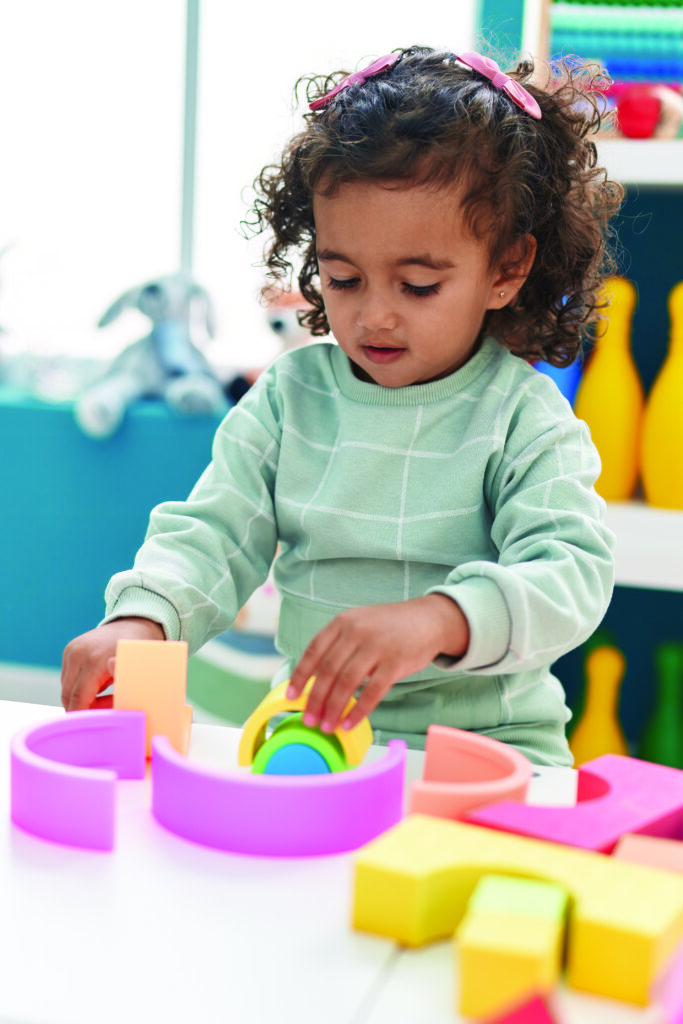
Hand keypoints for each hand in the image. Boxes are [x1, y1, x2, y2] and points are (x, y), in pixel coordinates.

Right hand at [61, 617, 164, 710]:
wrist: (134, 624)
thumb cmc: (139, 653)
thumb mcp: (136, 675)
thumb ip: (122, 695)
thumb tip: (111, 715)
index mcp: (96, 660)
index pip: (79, 699)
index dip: (82, 717)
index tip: (90, 730)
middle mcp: (80, 653)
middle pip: (68, 696)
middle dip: (81, 709)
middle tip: (100, 716)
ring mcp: (72, 650)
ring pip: (66, 688)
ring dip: (80, 698)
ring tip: (103, 698)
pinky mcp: (69, 650)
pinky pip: (67, 678)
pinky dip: (78, 687)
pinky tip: (97, 687)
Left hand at [286, 594, 468, 733]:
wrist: (428, 619)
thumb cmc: (389, 627)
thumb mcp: (359, 623)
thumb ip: (339, 645)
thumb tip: (314, 679)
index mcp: (343, 622)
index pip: (314, 650)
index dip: (301, 675)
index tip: (291, 696)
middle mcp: (357, 631)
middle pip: (328, 671)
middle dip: (315, 699)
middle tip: (308, 719)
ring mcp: (377, 646)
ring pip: (347, 683)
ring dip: (333, 708)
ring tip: (326, 726)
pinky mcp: (396, 662)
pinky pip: (372, 692)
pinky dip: (358, 711)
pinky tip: (349, 723)